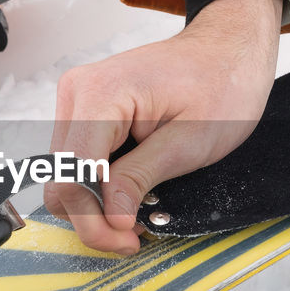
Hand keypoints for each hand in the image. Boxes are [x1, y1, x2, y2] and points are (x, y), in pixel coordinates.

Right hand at [47, 0, 281, 252]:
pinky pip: (80, 161)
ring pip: (66, 176)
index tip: (128, 240)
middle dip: (94, 217)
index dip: (94, 220)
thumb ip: (139, 179)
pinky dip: (101, 184)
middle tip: (135, 234)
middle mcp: (77, 92)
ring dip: (98, 203)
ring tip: (140, 209)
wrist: (228, 50)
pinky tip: (132, 189)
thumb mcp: (188, 143)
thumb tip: (109, 218)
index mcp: (99, 94)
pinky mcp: (86, 110)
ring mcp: (78, 100)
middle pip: (61, 181)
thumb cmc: (220, 85)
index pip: (72, 176)